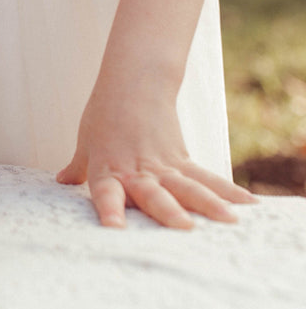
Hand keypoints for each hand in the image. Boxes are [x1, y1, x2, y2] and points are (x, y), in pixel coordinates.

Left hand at [56, 83, 255, 228]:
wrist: (134, 81)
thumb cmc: (104, 113)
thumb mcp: (87, 140)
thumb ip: (78, 166)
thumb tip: (61, 180)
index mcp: (108, 168)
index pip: (105, 191)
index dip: (109, 209)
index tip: (115, 227)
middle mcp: (137, 170)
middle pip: (154, 193)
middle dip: (168, 211)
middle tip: (184, 227)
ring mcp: (163, 165)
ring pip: (187, 186)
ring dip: (208, 204)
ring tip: (228, 221)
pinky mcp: (182, 158)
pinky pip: (205, 177)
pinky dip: (226, 191)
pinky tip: (246, 205)